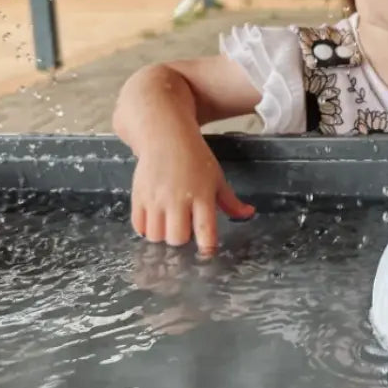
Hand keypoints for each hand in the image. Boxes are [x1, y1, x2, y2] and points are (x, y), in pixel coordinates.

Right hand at [131, 134, 254, 251]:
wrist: (166, 136)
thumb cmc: (195, 157)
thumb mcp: (217, 177)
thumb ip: (230, 201)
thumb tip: (249, 214)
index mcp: (202, 195)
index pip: (205, 229)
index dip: (207, 246)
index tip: (207, 251)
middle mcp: (178, 199)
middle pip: (177, 239)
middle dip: (182, 240)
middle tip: (185, 228)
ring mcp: (156, 199)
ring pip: (156, 236)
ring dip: (163, 235)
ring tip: (169, 223)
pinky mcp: (139, 197)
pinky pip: (139, 227)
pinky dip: (146, 229)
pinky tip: (155, 219)